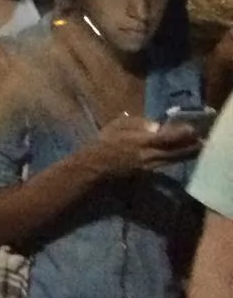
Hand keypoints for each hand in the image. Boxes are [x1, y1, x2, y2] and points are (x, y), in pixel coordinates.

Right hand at [86, 114, 201, 177]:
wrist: (97, 165)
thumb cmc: (105, 143)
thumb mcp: (116, 126)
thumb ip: (136, 123)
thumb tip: (155, 125)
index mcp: (139, 142)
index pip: (164, 138)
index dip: (179, 134)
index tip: (191, 129)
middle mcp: (148, 156)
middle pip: (174, 152)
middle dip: (188, 146)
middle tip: (200, 140)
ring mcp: (150, 167)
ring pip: (173, 160)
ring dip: (186, 154)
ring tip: (197, 147)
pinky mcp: (150, 174)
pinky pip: (167, 164)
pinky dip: (176, 159)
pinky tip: (182, 155)